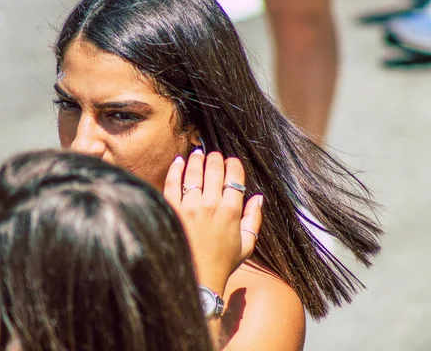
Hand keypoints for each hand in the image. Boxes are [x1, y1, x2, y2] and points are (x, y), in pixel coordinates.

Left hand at [163, 149, 262, 294]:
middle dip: (215, 158)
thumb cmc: (223, 262)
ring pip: (194, 172)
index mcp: (232, 211)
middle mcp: (212, 205)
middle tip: (213, 154)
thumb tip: (258, 196)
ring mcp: (190, 206)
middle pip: (214, 170)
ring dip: (196, 159)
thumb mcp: (247, 244)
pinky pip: (173, 182)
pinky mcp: (173, 210)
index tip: (230, 161)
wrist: (198, 278)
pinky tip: (178, 161)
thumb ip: (254, 218)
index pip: (234, 177)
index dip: (233, 164)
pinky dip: (176, 169)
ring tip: (197, 153)